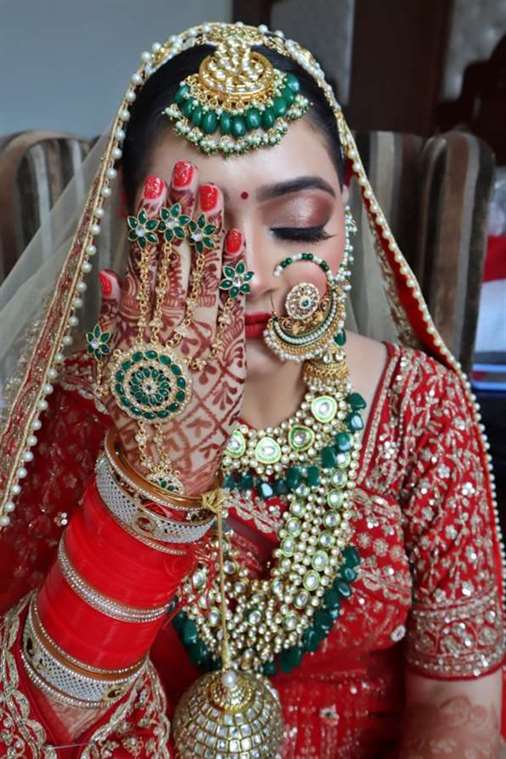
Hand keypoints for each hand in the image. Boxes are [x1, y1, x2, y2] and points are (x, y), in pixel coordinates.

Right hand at [94, 161, 246, 494]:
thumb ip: (114, 316)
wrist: (166, 457)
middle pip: (174, 258)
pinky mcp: (226, 353)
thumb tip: (109, 270)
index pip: (143, 259)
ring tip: (212, 193)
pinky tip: (239, 242)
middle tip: (187, 171)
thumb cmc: (138, 411)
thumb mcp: (115, 363)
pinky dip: (235, 273)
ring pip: (202, 274)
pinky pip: (232, 306)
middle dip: (180, 214)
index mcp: (137, 322)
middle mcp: (165, 323)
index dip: (150, 221)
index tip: (155, 185)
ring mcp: (197, 336)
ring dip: (207, 232)